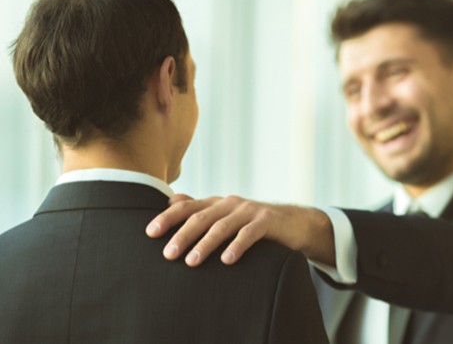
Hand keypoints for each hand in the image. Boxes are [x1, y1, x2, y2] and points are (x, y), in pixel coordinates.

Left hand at [146, 194, 334, 266]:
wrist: (294, 223)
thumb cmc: (254, 223)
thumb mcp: (226, 215)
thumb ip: (201, 208)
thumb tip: (171, 200)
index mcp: (217, 203)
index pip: (187, 206)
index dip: (168, 217)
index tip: (150, 233)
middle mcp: (230, 203)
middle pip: (201, 217)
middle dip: (182, 235)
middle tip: (168, 254)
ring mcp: (249, 210)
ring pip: (223, 226)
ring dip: (206, 243)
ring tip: (192, 261)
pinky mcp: (267, 221)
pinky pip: (250, 233)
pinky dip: (238, 245)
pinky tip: (228, 260)